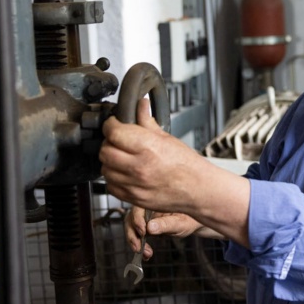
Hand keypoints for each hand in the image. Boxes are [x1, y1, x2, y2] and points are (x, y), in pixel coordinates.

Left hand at [100, 98, 251, 247]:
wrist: (198, 189)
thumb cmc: (187, 165)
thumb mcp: (167, 138)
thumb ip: (148, 121)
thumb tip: (140, 105)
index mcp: (148, 147)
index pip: (113, 132)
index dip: (111, 125)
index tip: (114, 124)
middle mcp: (138, 167)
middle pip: (105, 151)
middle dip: (109, 143)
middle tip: (118, 141)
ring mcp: (134, 185)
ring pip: (105, 169)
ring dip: (110, 161)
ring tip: (122, 157)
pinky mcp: (132, 198)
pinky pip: (111, 186)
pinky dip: (114, 178)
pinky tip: (125, 173)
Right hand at [125, 206, 224, 259]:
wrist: (195, 224)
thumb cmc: (191, 219)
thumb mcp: (182, 223)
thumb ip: (167, 224)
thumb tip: (150, 227)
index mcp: (156, 201)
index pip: (139, 206)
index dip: (137, 219)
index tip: (143, 232)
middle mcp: (148, 207)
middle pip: (131, 217)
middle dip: (132, 234)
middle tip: (138, 247)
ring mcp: (146, 217)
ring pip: (132, 227)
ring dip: (135, 241)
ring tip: (146, 253)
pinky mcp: (146, 226)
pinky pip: (137, 235)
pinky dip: (139, 245)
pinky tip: (146, 254)